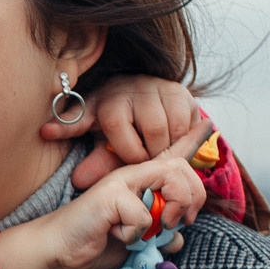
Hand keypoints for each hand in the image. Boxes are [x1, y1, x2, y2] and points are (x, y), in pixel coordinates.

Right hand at [0, 122, 211, 268]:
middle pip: (181, 168)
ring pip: (170, 181)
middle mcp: (133, 173)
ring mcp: (121, 181)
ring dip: (170, 213)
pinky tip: (116, 234)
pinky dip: (135, 235)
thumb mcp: (138, 241)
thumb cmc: (97, 241)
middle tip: (179, 223)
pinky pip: (143, 216)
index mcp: (142, 180)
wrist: (61, 249)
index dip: (192, 139)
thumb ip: (159, 237)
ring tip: (150, 231)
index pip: (172, 154)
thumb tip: (176, 241)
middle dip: (192, 198)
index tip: (207, 123)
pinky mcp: (110, 194)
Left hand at [42, 74, 204, 190]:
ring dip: (170, 146)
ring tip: (158, 151)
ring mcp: (160, 86)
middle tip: (147, 161)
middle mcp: (134, 87)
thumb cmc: (115, 128)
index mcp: (107, 99)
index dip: (127, 151)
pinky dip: (185, 138)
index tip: (132, 160)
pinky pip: (191, 121)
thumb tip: (78, 181)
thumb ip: (94, 162)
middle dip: (153, 152)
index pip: (118, 124)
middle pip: (155, 129)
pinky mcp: (183, 91)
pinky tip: (172, 142)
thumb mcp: (101, 143)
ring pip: (175, 126)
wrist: (140, 101)